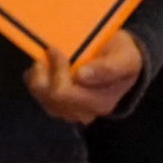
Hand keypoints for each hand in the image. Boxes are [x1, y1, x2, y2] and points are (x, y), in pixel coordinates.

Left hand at [26, 30, 143, 122]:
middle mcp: (83, 112)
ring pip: (39, 95)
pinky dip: (36, 77)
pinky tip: (47, 67)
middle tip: (51, 50)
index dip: (56, 70)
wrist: (119, 60)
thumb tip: (82, 75)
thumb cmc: (122, 57)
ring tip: (49, 58)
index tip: (56, 50)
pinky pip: (36, 93)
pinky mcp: (55, 104)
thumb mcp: (126, 58)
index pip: (64, 93)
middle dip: (45, 71)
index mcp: (100, 103)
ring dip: (39, 74)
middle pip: (49, 96)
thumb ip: (109, 68)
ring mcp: (67, 110)